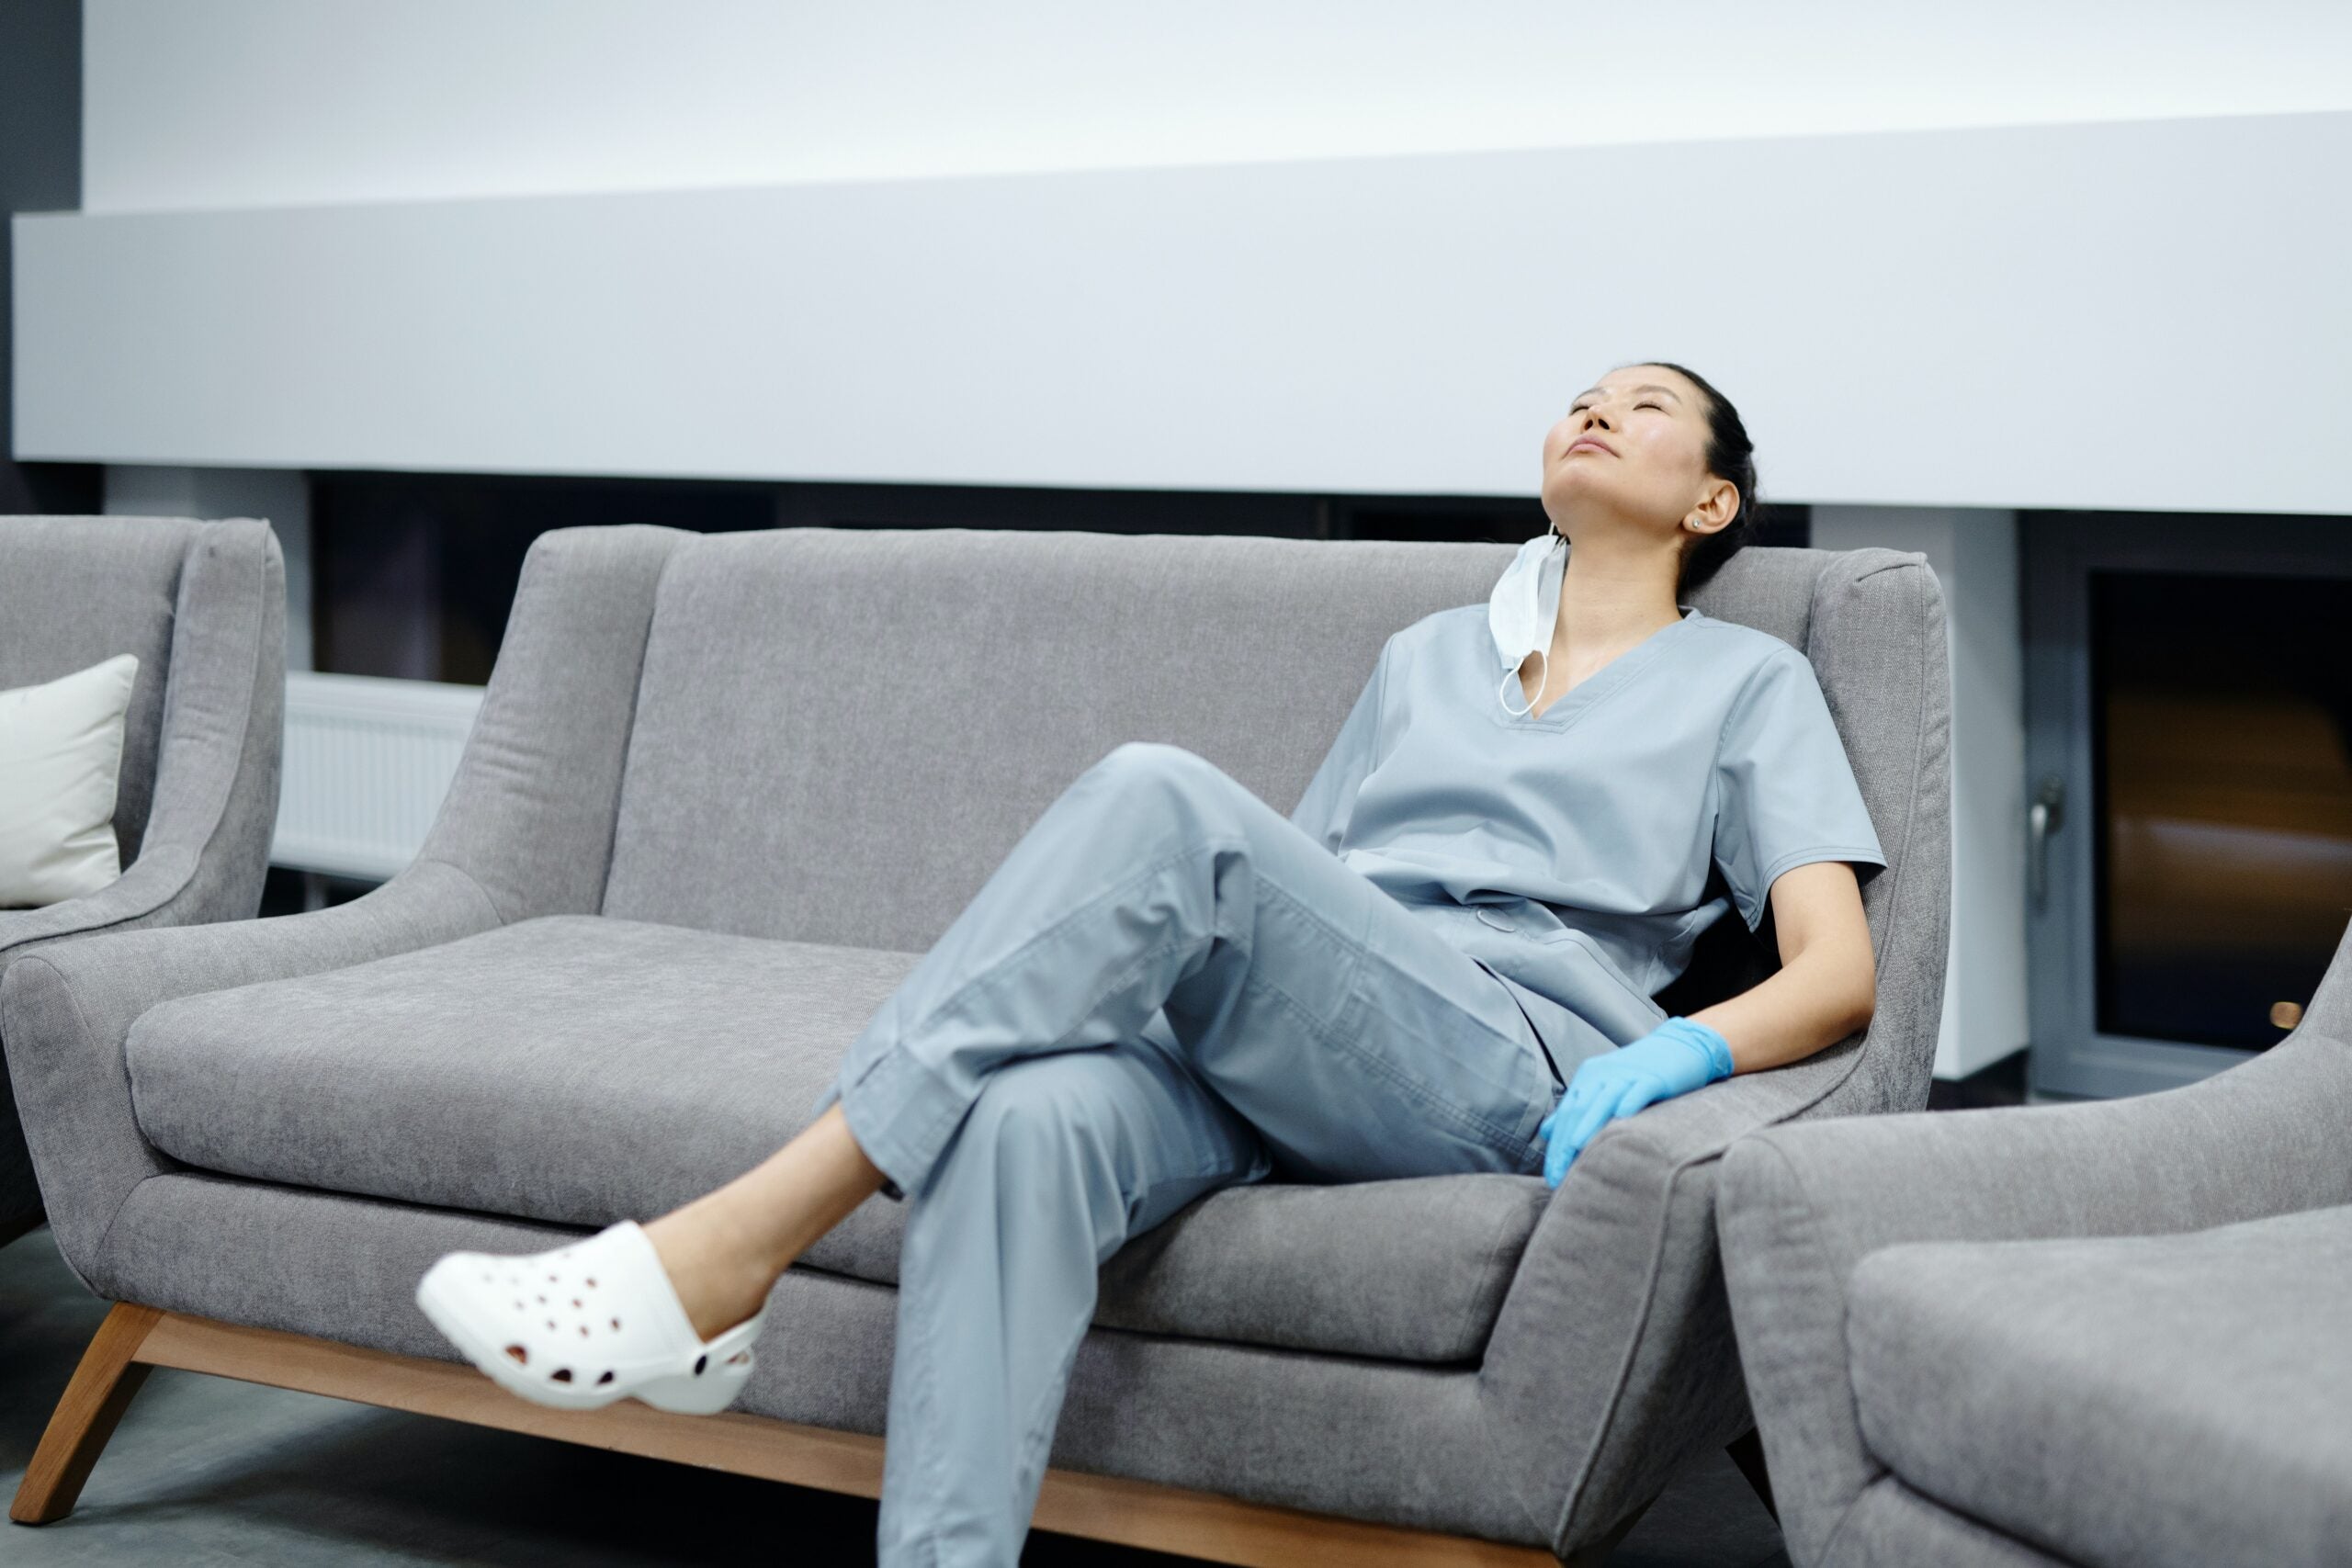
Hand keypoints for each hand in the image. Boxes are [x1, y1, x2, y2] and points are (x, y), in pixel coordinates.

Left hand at [1536, 1017, 1734, 1187]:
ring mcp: (1628, 1074)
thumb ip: (1576, 1109)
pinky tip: (1622, 1116)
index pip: (1566, 1116)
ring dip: (1588, 1123)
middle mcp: (1603, 1074)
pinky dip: (1630, 1101)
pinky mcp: (1654, 1077)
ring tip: (1575, 1147)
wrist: (1681, 1046)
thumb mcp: (1604, 1087)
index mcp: (1588, 1078)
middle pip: (1578, 1110)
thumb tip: (1548, 1132)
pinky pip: (1639, 1090)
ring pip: (1603, 1099)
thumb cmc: (1640, 1075)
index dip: (1556, 1147)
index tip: (1552, 1177)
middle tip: (1559, 1176)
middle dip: (1565, 1144)